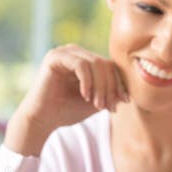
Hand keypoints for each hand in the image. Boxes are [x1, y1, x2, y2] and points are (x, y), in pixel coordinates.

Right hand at [5, 44, 128, 154]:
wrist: (42, 119)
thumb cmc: (66, 111)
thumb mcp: (95, 101)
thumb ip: (110, 93)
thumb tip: (129, 92)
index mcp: (85, 60)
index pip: (110, 66)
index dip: (119, 83)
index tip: (124, 102)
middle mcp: (75, 52)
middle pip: (105, 63)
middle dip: (110, 87)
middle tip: (109, 107)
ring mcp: (64, 52)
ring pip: (95, 63)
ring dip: (100, 86)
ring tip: (97, 104)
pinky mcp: (55, 57)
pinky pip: (81, 64)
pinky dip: (87, 81)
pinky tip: (85, 96)